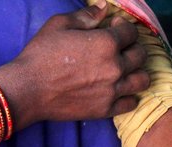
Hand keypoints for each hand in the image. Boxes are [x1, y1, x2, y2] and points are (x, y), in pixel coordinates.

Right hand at [0, 2, 149, 128]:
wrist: (29, 90)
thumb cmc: (41, 55)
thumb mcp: (60, 25)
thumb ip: (86, 16)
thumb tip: (104, 9)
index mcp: (106, 43)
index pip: (131, 32)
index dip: (124, 27)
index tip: (115, 28)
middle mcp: (114, 67)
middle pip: (140, 55)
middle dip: (133, 48)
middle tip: (121, 49)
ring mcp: (112, 91)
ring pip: (142, 80)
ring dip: (137, 72)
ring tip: (126, 70)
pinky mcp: (105, 110)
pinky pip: (131, 103)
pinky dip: (129, 96)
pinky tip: (120, 90)